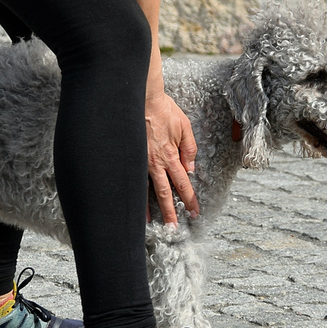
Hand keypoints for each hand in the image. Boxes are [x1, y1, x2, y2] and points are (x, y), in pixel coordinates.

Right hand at [145, 91, 197, 224]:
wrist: (142, 99)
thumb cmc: (164, 110)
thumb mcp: (185, 127)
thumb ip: (190, 149)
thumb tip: (191, 169)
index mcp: (171, 155)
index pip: (183, 183)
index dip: (189, 199)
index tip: (194, 212)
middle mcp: (156, 162)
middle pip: (165, 193)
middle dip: (171, 212)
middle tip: (175, 228)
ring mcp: (141, 162)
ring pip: (147, 191)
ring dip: (152, 209)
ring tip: (155, 225)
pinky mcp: (132, 158)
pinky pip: (134, 180)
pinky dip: (135, 195)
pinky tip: (135, 206)